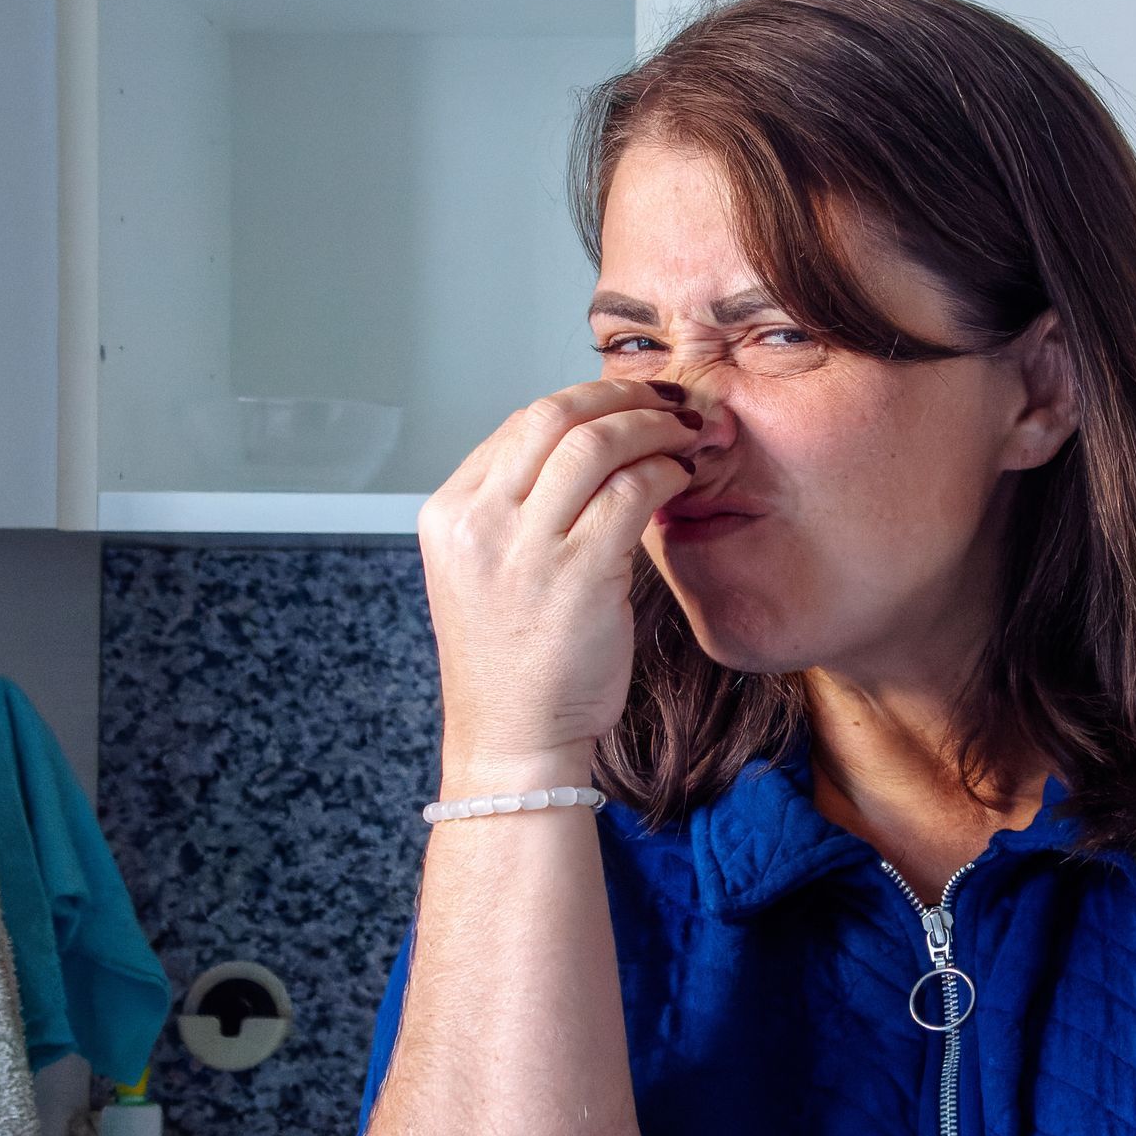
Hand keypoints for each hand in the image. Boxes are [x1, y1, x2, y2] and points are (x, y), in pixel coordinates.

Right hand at [416, 380, 698, 791]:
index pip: (519, 423)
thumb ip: (520, 508)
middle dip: (621, 395)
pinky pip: (631, 493)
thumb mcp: (489, 570)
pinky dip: (664, 473)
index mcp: (449, 514)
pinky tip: (681, 479)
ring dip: (653, 427)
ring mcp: (524, 549)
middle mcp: (478, 522)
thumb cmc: (515, 661)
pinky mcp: (578, 576)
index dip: (585, 400)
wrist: (513, 739)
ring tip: (686, 434)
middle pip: (553, 415)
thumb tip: (587, 445)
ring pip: (596, 443)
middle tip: (667, 401)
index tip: (628, 403)